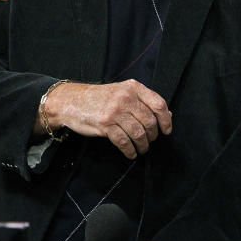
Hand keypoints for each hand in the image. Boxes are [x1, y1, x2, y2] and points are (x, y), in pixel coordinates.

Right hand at [42, 79, 172, 158]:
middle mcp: (125, 98)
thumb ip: (143, 101)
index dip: (166, 120)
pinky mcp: (105, 124)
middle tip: (149, 140)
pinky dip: (130, 150)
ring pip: (138, 133)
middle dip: (152, 136)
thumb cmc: (100, 98)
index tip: (166, 130)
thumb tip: (168, 115)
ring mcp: (115, 111)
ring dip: (143, 145)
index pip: (159, 104)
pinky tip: (131, 152)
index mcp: (133, 87)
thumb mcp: (123, 92)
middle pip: (150, 121)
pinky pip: (124, 142)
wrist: (72, 100)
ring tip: (141, 148)